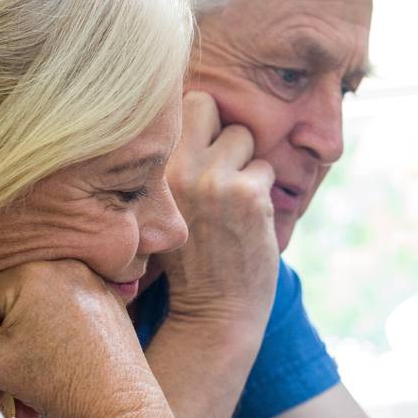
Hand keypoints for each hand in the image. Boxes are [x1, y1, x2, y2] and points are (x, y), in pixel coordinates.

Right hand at [0, 259, 164, 417]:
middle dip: (4, 349)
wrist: (122, 407)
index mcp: (30, 271)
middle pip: (11, 307)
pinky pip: (67, 319)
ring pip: (39, 317)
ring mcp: (91, 284)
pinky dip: (56, 346)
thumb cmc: (59, 382)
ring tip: (31, 394)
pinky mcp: (108, 304)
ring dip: (28, 354)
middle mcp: (64, 267)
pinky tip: (57, 377)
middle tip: (3, 389)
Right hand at [161, 90, 278, 333]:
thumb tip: (189, 115)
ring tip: (233, 203)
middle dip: (219, 131)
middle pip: (208, 105)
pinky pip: (265, 169)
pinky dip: (263, 192)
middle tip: (220, 170)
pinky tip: (248, 221)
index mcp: (151, 172)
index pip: (176, 107)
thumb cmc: (189, 261)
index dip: (195, 125)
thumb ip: (171, 168)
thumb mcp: (161, 210)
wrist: (213, 313)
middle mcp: (177, 169)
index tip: (200, 151)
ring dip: (245, 165)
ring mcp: (214, 180)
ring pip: (243, 136)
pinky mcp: (248, 195)